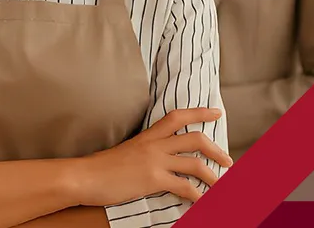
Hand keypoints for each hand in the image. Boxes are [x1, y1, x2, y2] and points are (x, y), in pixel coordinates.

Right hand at [73, 108, 231, 205]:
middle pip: (194, 138)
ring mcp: (155, 161)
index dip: (200, 112)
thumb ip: (145, 151)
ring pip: (195, 163)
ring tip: (222, 186)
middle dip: (215, 148)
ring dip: (213, 175)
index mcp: (148, 136)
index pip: (178, 117)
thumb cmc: (102, 167)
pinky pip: (184, 187)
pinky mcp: (153, 179)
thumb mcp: (127, 151)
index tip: (217, 113)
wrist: (86, 175)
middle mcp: (154, 145)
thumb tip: (160, 160)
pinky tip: (203, 202)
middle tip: (228, 160)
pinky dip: (198, 196)